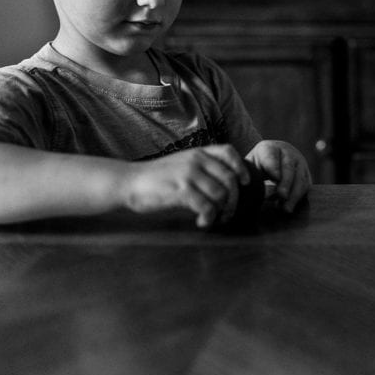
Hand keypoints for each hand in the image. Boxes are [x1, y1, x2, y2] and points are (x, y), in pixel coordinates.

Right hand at [122, 144, 248, 227]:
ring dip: (222, 211)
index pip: (229, 152)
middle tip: (228, 213)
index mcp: (198, 152)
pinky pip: (207, 207)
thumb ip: (203, 168)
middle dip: (234, 199)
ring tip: (214, 219)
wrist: (129, 182)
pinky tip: (202, 222)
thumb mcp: (182, 163)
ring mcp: (189, 175)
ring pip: (221, 194)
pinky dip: (209, 218)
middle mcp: (196, 160)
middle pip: (230, 179)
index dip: (241, 167)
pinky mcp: (181, 191)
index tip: (244, 182)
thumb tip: (228, 183)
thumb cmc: (157, 177)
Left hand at [246, 140, 311, 211]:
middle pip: (288, 167)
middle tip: (282, 195)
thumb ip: (250, 175)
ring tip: (286, 208)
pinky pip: (305, 185)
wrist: (272, 160)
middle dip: (286, 182)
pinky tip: (288, 207)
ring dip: (294, 194)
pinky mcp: (306, 174)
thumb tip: (253, 190)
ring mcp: (299, 162)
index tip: (275, 177)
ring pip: (300, 177)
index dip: (273, 167)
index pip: (271, 156)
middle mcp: (287, 152)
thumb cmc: (257, 166)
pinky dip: (298, 197)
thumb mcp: (250, 167)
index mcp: (268, 148)